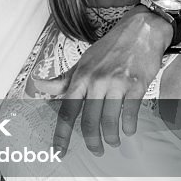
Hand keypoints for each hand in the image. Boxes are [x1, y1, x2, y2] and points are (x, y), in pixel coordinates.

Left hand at [33, 7, 170, 154]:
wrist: (141, 30)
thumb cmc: (110, 47)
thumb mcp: (83, 61)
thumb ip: (63, 79)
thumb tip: (39, 85)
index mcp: (81, 76)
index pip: (67, 110)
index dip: (61, 133)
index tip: (59, 151)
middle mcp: (96, 80)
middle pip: (88, 120)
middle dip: (91, 141)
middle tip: (96, 150)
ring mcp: (117, 83)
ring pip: (109, 120)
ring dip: (111, 137)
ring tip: (113, 142)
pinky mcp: (137, 84)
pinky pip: (130, 112)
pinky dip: (129, 127)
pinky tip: (129, 130)